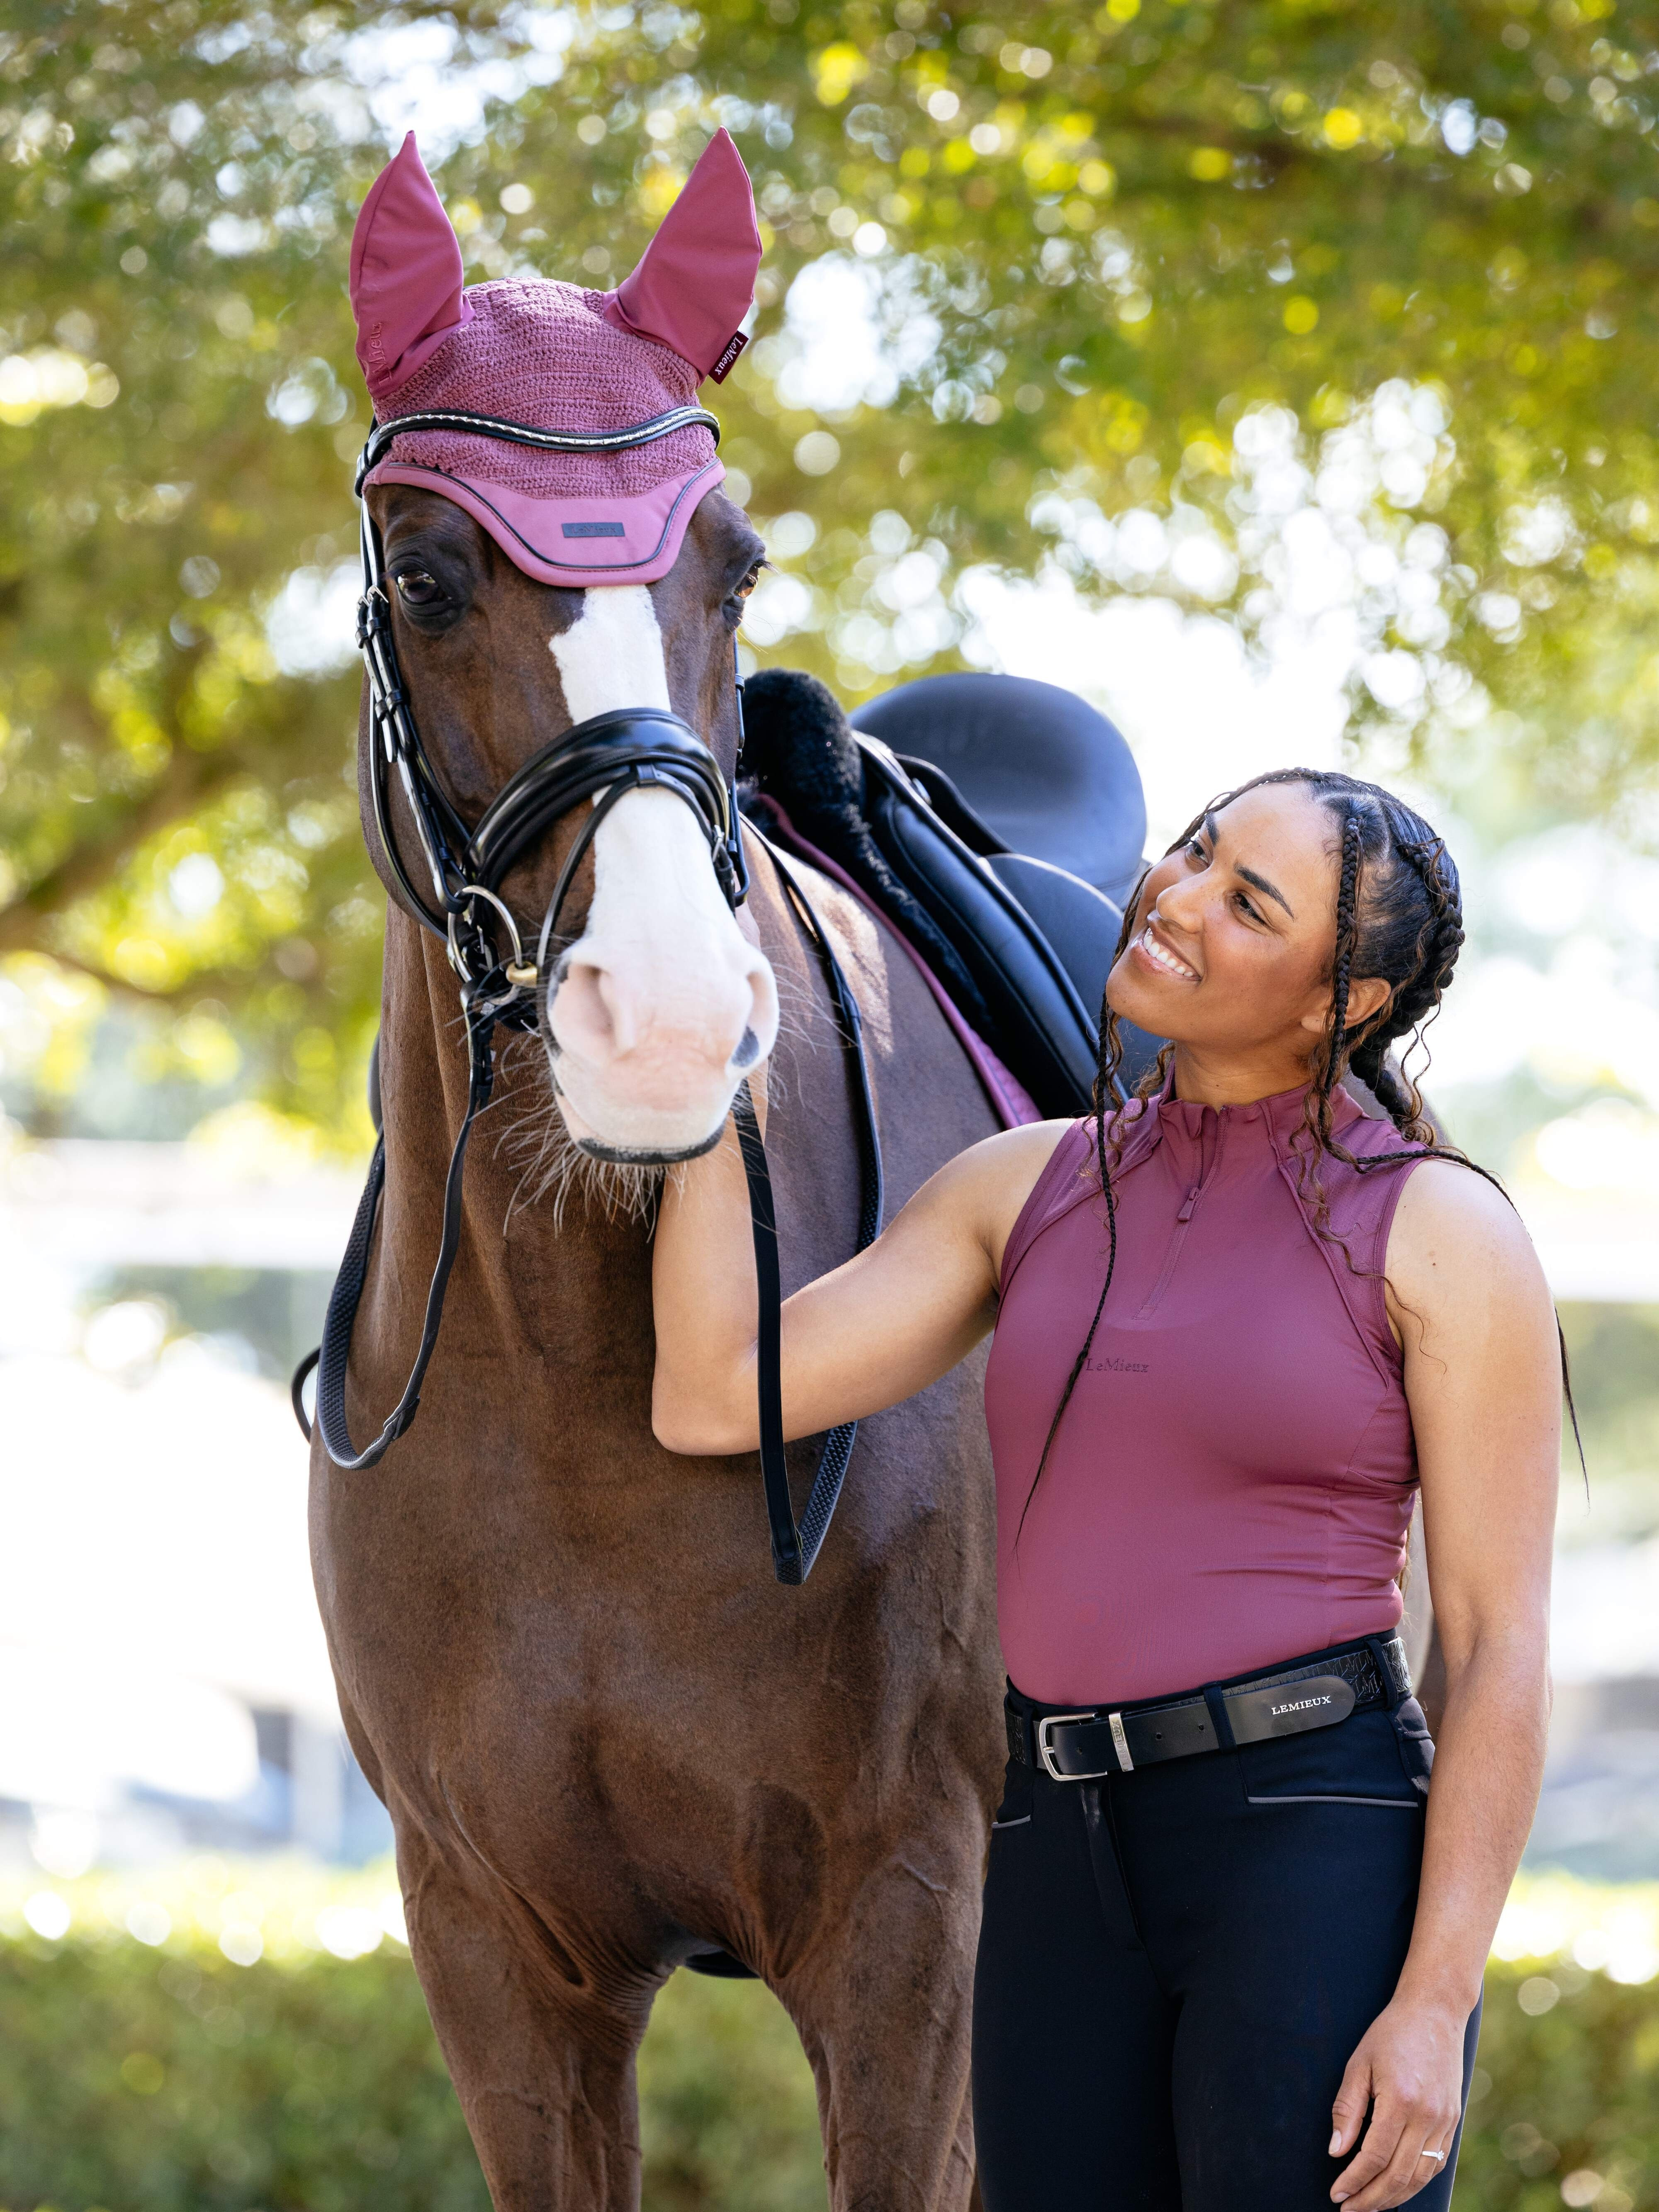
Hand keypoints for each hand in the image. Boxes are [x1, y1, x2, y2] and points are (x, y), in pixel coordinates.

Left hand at [1328, 1997, 1466, 2206]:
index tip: (1336, 2194)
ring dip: (1394, 2197)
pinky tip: (1397, 2187)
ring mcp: (1445, 2121)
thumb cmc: (1390, 2034)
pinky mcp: (1454, 2122)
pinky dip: (1416, 2182)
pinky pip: (1436, 2165)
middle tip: (1349, 2208)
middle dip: (1372, 2199)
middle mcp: (1427, 2116)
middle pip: (1399, 2175)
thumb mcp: (1358, 2063)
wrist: (1435, 2012)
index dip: (1354, 2180)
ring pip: (1420, 2177)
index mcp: (1400, 2100)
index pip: (1375, 2157)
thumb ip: (1347, 2109)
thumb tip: (1336, 2151)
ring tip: (1369, 2204)